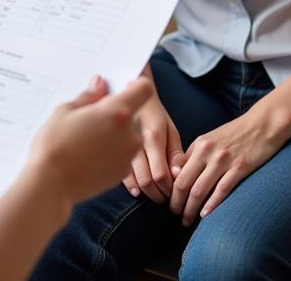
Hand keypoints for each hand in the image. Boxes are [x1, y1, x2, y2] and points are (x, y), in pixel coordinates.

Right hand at [28, 75, 151, 207]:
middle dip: (116, 113)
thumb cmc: (54, 145)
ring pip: (128, 135)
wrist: (50, 184)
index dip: (135, 85)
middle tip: (92, 117)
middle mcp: (129, 133)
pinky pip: (122, 154)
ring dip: (115, 133)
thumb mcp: (65, 111)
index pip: (144, 89)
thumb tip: (100, 85)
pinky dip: (111, 151)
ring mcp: (128, 155)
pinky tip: (89, 154)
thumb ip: (88, 96)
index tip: (122, 87)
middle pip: (134, 114)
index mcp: (117, 111)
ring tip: (87, 139)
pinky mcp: (122, 172)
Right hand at [122, 77, 184, 202]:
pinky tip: (137, 190)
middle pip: (148, 181)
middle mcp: (137, 143)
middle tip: (166, 200)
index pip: (162, 174)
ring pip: (134, 180)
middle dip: (159, 195)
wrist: (126, 91)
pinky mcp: (111, 149)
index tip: (175, 192)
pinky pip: (120, 174)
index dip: (170, 189)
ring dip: (146, 193)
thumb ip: (175, 151)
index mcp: (153, 136)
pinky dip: (130, 186)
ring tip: (154, 195)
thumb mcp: (169, 127)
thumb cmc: (152, 111)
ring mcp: (121, 146)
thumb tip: (179, 174)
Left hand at [168, 106, 285, 224]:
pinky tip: (205, 216)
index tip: (169, 199)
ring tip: (186, 220)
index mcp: (199, 144)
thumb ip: (194, 154)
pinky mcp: (240, 168)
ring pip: (199, 190)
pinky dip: (211, 205)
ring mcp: (223, 160)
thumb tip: (176, 174)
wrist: (262, 125)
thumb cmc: (235, 134)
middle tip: (174, 213)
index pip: (177, 170)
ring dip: (190, 208)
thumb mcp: (211, 139)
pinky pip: (221, 190)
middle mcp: (207, 151)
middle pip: (184, 182)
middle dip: (176, 202)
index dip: (170, 187)